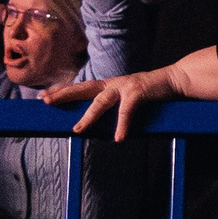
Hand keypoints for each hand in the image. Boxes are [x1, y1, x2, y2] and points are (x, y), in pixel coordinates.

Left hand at [46, 67, 176, 140]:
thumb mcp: (127, 100)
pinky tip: (119, 138)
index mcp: (107, 85)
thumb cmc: (150, 93)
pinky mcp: (138, 92)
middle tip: (46, 101)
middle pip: (83, 88)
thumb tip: (99, 128)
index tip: (43, 96)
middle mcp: (112, 83)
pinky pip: (126, 111)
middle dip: (63, 95)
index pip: (80, 87)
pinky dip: (122, 126)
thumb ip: (114, 109)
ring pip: (101, 101)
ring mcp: (124, 86)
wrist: (174, 80)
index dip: (62, 91)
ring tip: (78, 130)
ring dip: (88, 116)